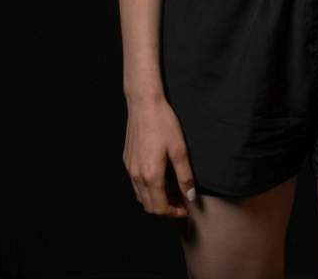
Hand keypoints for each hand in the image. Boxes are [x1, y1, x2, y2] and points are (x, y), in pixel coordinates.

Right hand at [123, 94, 195, 216]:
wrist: (144, 104)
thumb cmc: (164, 124)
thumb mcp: (180, 149)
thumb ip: (185, 176)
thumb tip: (190, 196)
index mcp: (151, 175)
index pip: (160, 207)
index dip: (174, 212)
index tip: (185, 208)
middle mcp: (137, 176)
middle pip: (149, 206)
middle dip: (165, 208)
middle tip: (180, 200)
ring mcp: (130, 168)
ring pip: (141, 196)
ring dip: (155, 199)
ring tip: (171, 189)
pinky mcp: (127, 160)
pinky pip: (135, 183)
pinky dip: (147, 188)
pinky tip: (159, 176)